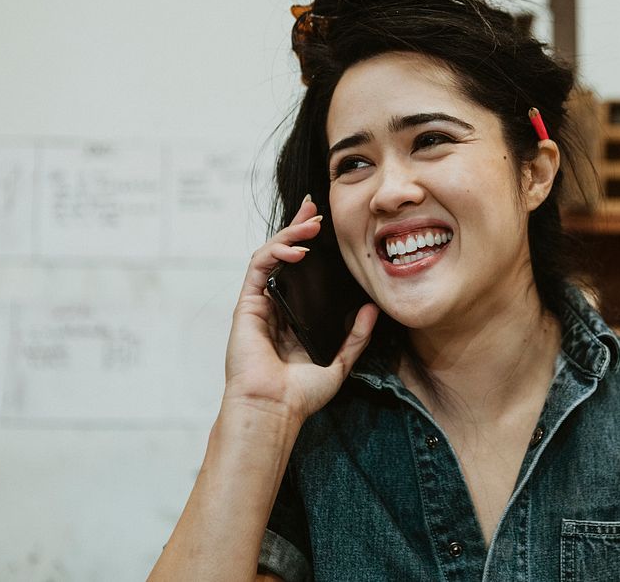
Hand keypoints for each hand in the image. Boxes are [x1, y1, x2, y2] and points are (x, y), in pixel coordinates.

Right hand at [223, 195, 378, 422]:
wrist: (274, 409)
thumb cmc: (300, 395)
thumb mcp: (339, 363)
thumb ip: (355, 337)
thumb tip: (372, 310)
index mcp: (293, 317)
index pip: (301, 272)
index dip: (309, 245)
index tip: (324, 224)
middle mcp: (274, 306)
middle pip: (283, 255)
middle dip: (297, 227)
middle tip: (315, 209)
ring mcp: (259, 304)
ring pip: (270, 255)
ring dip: (289, 234)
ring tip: (311, 224)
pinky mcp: (247, 305)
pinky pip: (258, 268)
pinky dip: (276, 252)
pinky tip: (298, 250)